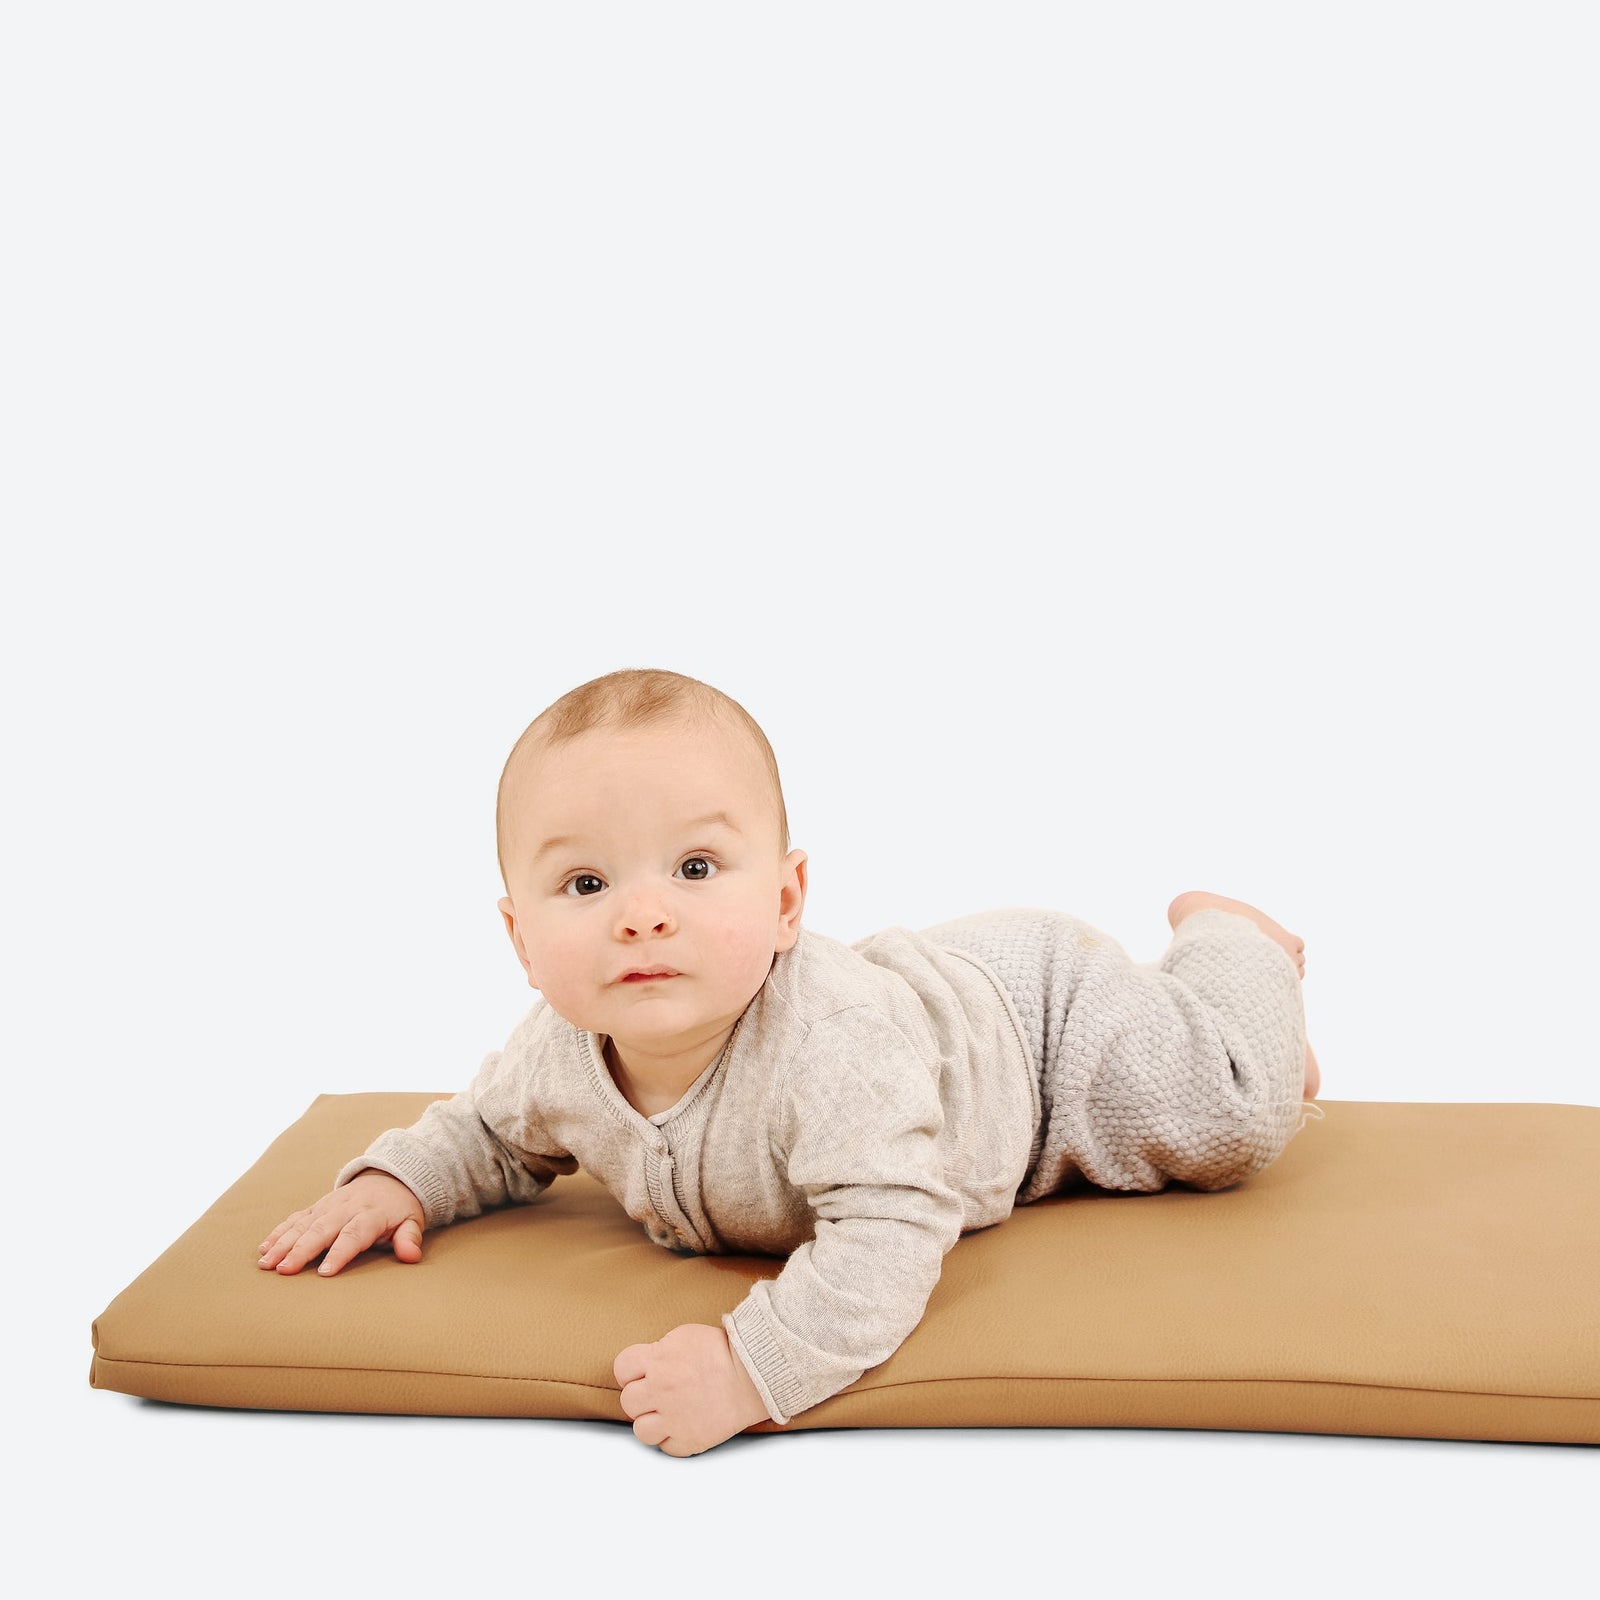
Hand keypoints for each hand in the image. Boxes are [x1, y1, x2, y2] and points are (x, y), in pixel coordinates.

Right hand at [257, 1169, 426, 1276]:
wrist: (391, 1177)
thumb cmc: (400, 1208)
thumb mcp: (412, 1221)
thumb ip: (410, 1238)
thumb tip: (411, 1256)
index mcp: (371, 1214)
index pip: (354, 1234)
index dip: (340, 1253)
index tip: (325, 1273)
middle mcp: (346, 1207)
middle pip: (322, 1229)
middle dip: (301, 1250)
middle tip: (283, 1270)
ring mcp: (329, 1205)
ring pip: (304, 1223)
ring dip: (283, 1242)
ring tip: (266, 1263)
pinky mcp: (318, 1205)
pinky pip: (296, 1217)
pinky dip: (280, 1231)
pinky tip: (265, 1247)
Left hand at [613, 1322, 771, 1456]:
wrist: (753, 1376)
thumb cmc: (723, 1351)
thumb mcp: (684, 1336)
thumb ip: (659, 1351)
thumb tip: (646, 1364)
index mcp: (658, 1360)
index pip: (621, 1369)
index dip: (631, 1371)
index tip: (641, 1373)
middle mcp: (660, 1390)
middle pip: (628, 1401)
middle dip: (641, 1397)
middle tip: (658, 1394)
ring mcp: (673, 1419)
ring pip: (641, 1430)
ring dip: (652, 1422)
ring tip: (668, 1414)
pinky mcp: (688, 1441)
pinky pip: (665, 1448)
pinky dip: (673, 1439)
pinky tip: (684, 1425)